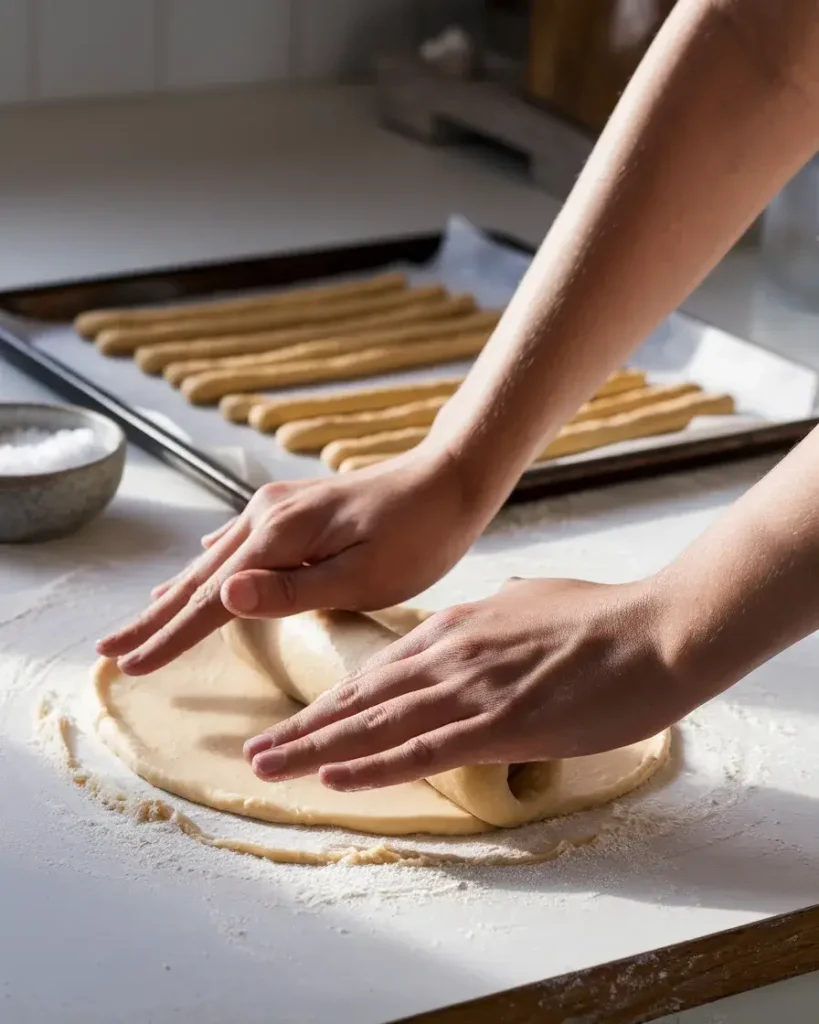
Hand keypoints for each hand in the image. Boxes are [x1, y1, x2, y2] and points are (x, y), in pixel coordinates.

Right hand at [96, 447, 486, 675]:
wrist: (447, 479)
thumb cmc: (417, 536)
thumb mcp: (362, 576)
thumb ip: (291, 590)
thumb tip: (217, 594)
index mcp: (280, 536)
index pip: (211, 599)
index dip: (170, 636)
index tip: (131, 666)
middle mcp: (267, 515)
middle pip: (200, 578)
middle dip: (155, 618)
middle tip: (108, 650)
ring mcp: (278, 507)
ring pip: (215, 560)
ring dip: (177, 593)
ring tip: (142, 619)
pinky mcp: (295, 508)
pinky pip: (238, 543)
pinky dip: (212, 566)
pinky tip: (201, 568)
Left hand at [243, 575, 695, 791]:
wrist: (655, 628)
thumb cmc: (601, 618)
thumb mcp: (530, 601)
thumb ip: (493, 614)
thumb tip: (481, 616)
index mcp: (457, 627)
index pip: (380, 669)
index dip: (334, 699)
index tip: (299, 720)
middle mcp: (451, 655)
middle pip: (362, 697)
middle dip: (305, 727)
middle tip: (258, 751)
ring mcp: (472, 688)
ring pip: (377, 723)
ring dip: (318, 748)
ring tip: (269, 766)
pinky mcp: (501, 722)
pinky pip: (424, 749)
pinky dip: (374, 764)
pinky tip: (336, 777)